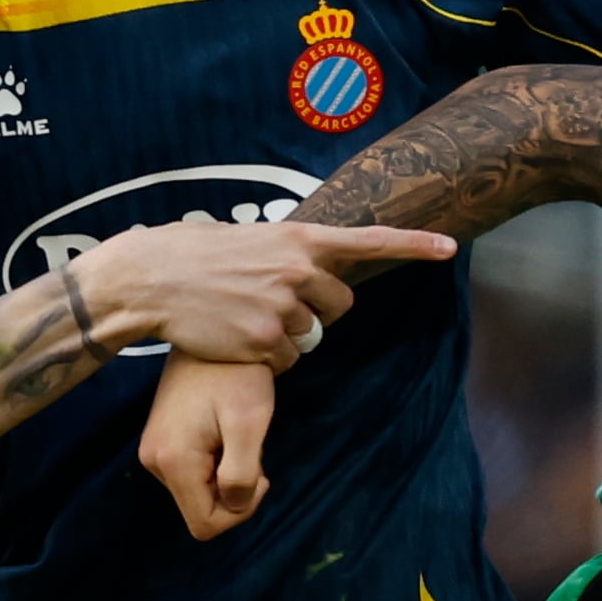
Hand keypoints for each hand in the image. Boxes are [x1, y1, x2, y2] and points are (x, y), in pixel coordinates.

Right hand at [78, 219, 446, 364]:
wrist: (152, 278)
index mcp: (298, 238)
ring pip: (311, 337)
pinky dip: (267, 359)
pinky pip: (287, 362)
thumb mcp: (251, 239)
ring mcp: (284, 308)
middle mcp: (299, 270)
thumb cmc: (196, 255)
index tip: (450, 248)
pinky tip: (235, 338)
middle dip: (318, 313)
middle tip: (275, 306)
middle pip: (340, 306)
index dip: (414, 245)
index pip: (370, 242)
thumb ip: (290, 256)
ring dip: (287, 336)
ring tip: (244, 317)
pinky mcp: (266, 343)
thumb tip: (316, 279)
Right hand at [138, 356, 275, 538]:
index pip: (205, 525)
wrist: (212, 330)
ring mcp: (154, 451)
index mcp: (173, 461)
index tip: (259, 472)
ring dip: (226, 476)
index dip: (241, 511)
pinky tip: (225, 432)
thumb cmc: (235, 372)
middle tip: (251, 449)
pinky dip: (216, 464)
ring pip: (198, 493)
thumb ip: (241, 473)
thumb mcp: (249, 423)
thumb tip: (235, 504)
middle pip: (201, 511)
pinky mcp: (161, 440)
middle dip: (234, 493)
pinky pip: (193, 473)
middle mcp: (153, 462)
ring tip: (236, 435)